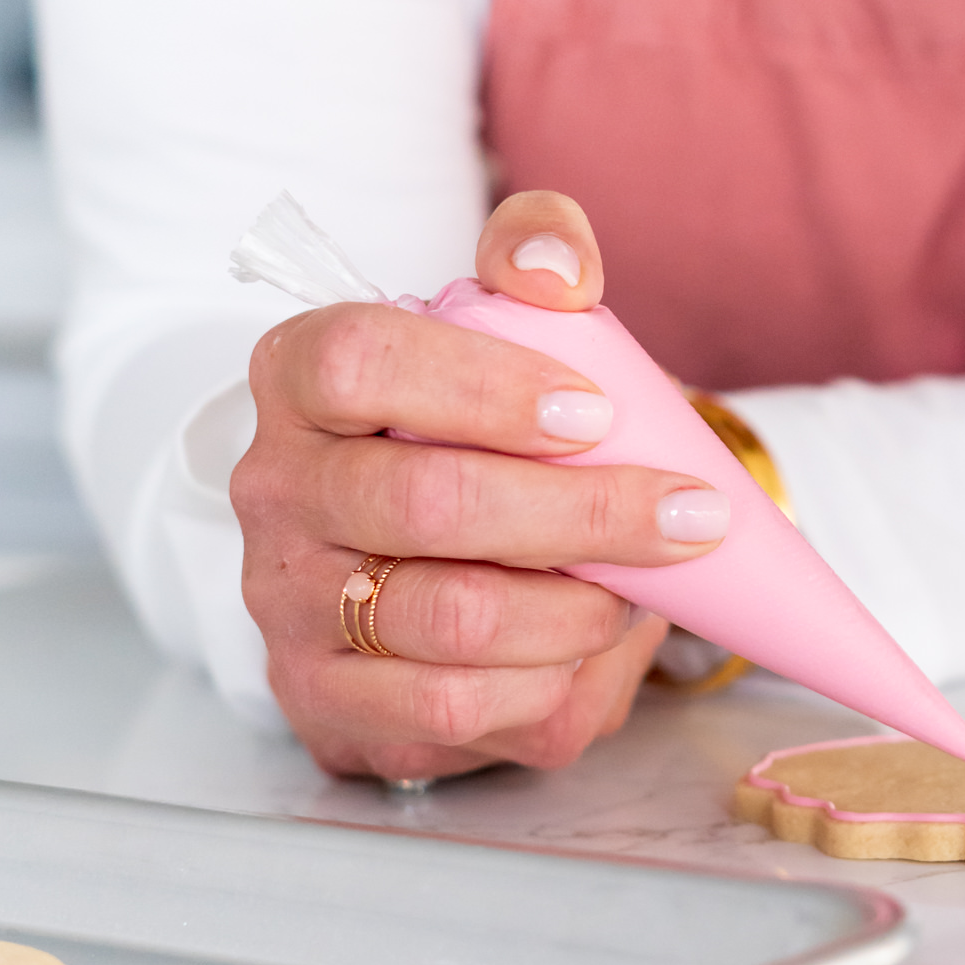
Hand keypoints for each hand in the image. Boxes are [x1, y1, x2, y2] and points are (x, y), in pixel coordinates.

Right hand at [232, 190, 727, 782]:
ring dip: (578, 608)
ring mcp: (289, 604)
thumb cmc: (472, 433)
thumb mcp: (502, 330)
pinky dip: (547, 681)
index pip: (358, 362)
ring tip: (642, 586)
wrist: (427, 564)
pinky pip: (452, 705)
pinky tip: (588, 645)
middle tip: (688, 514)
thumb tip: (557, 265)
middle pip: (425, 502)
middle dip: (582, 513)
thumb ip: (536, 259)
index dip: (482, 387)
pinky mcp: (328, 699)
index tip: (595, 410)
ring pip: (448, 617)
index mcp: (299, 377)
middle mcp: (276, 490)